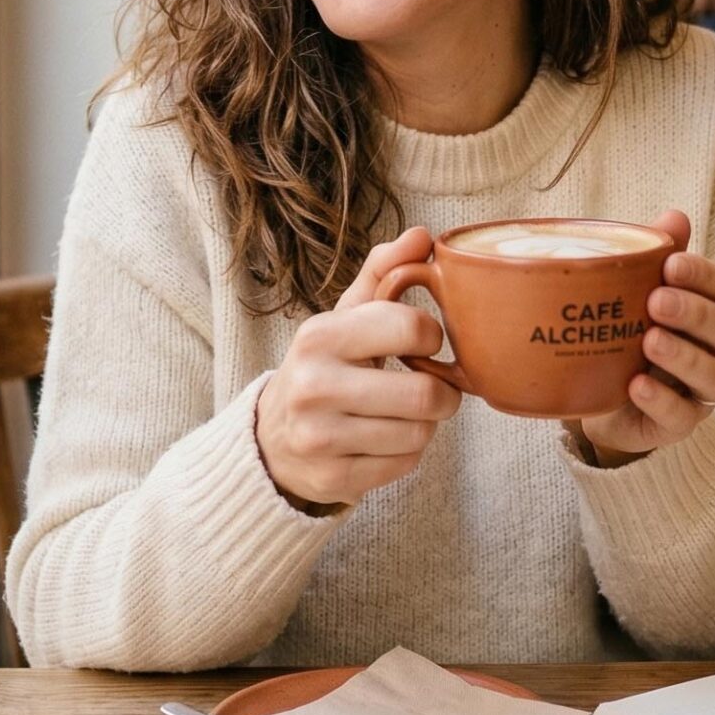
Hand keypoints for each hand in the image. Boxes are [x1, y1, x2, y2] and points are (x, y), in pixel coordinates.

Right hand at [255, 227, 460, 509]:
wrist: (272, 438)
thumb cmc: (324, 367)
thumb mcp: (344, 318)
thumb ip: (383, 274)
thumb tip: (422, 236)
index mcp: (318, 336)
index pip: (412, 328)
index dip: (431, 337)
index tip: (421, 343)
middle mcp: (313, 386)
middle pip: (425, 394)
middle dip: (442, 393)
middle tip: (430, 389)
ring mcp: (320, 437)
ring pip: (420, 434)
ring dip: (424, 425)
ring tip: (402, 415)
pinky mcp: (332, 478)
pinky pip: (404, 466)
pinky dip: (406, 454)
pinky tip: (383, 441)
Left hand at [575, 210, 714, 467]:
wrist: (598, 391)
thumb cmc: (629, 327)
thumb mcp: (636, 287)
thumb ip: (658, 253)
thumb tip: (674, 215)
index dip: (705, 275)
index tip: (671, 264)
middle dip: (696, 313)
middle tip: (656, 300)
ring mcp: (702, 391)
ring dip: (685, 357)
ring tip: (649, 340)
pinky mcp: (677, 425)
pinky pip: (682, 418)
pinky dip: (662, 401)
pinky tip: (637, 384)